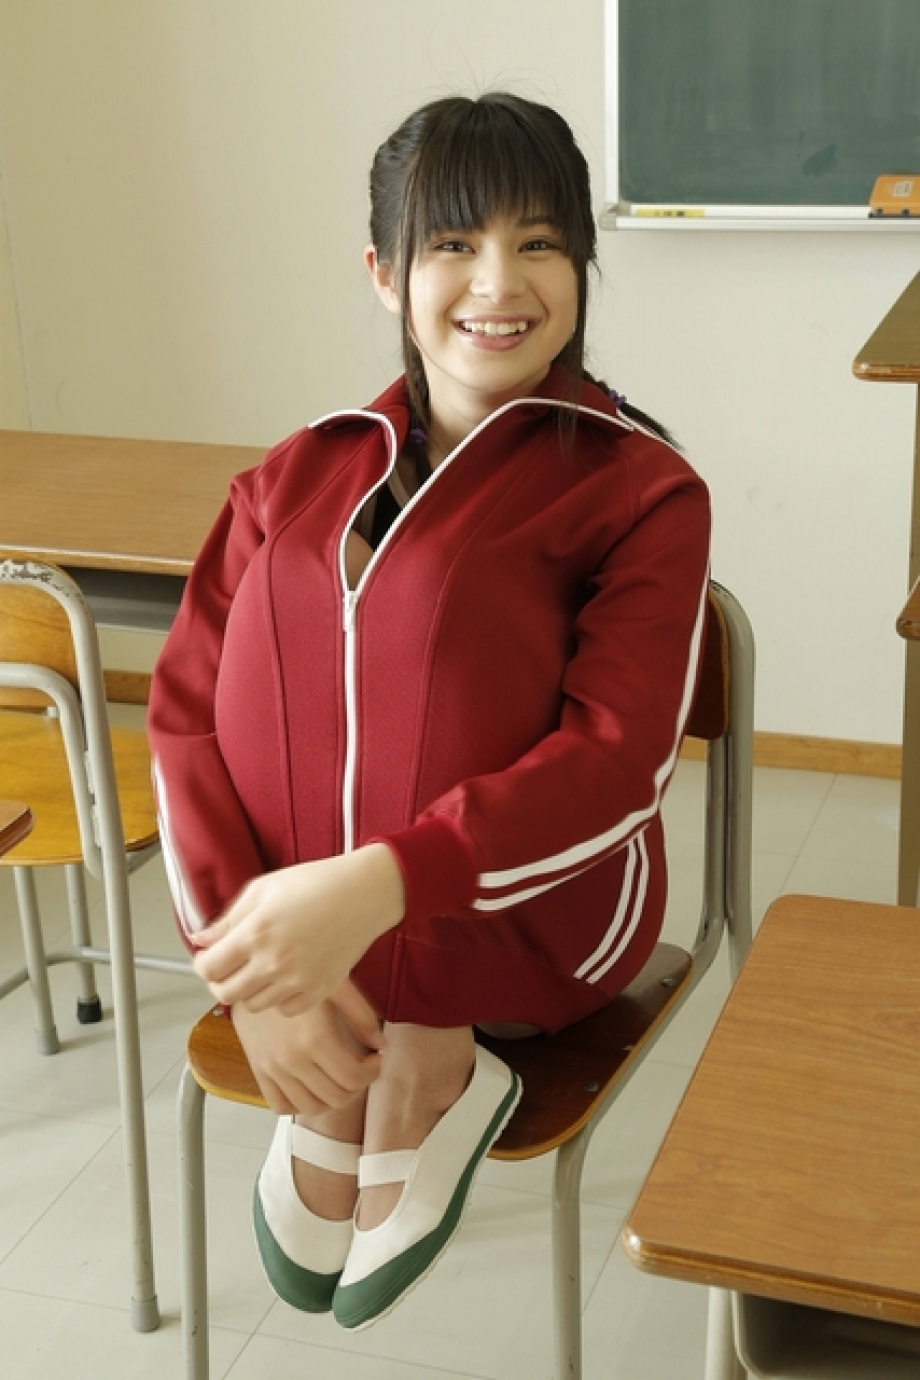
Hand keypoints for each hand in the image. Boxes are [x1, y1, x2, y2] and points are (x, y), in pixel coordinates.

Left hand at [193, 843, 404, 1014]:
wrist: (365, 893)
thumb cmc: (316, 883)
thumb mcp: (263, 889)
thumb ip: (228, 919)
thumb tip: (200, 940)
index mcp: (255, 932)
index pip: (208, 969)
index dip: (204, 963)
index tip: (211, 956)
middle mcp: (274, 961)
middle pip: (226, 994)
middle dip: (221, 981)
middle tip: (231, 966)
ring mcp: (298, 980)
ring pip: (254, 1005)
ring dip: (250, 989)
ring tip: (262, 967)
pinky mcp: (319, 991)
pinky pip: (285, 1010)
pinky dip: (280, 998)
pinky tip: (286, 976)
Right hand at [232, 980, 383, 1116]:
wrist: (253, 972)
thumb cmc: (297, 974)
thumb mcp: (335, 987)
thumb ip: (361, 1016)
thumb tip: (381, 1044)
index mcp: (316, 1038)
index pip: (353, 1078)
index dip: (372, 1073)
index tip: (374, 1060)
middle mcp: (294, 1059)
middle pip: (336, 1097)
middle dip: (357, 1086)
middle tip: (360, 1068)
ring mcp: (274, 1067)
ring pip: (311, 1107)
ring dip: (331, 1098)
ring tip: (337, 1078)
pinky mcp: (259, 1069)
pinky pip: (280, 1105)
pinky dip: (299, 1104)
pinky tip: (310, 1086)